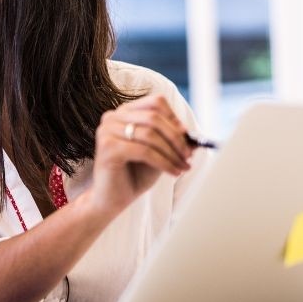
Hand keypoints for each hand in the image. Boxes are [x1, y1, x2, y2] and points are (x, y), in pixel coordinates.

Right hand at [87, 95, 192, 217]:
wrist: (112, 198)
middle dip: (176, 138)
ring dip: (172, 153)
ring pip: (150, 135)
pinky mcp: (108, 148)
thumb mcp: (158, 152)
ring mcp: (107, 131)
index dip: (174, 118)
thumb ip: (172, 141)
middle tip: (188, 155)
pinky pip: (144, 151)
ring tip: (183, 166)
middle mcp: (112, 117)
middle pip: (154, 117)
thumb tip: (195, 138)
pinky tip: (173, 172)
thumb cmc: (134, 174)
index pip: (155, 102)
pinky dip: (164, 162)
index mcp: (124, 112)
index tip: (187, 135)